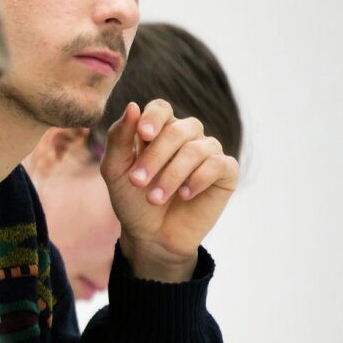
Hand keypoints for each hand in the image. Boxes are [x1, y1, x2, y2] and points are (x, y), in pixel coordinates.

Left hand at [102, 100, 239, 281]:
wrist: (151, 236)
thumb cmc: (131, 200)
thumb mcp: (115, 170)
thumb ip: (119, 139)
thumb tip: (132, 106)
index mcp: (159, 130)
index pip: (161, 108)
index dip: (154, 117)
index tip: (144, 134)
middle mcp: (186, 136)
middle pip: (178, 129)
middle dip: (156, 156)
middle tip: (138, 182)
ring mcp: (208, 152)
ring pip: (197, 148)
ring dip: (173, 174)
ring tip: (155, 198)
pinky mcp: (226, 172)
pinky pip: (219, 164)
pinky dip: (199, 178)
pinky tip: (184, 195)